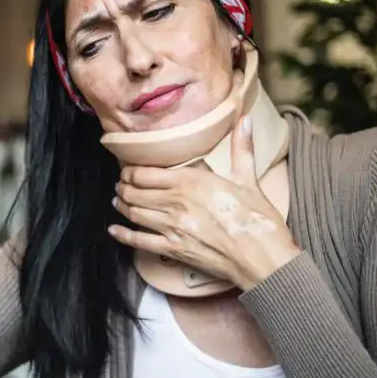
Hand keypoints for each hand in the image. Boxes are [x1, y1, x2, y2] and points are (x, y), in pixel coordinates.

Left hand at [108, 116, 300, 288]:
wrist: (262, 257)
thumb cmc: (257, 219)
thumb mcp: (249, 180)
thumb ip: (242, 148)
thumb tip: (246, 119)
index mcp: (191, 181)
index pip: (147, 173)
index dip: (132, 172)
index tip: (129, 170)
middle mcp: (176, 202)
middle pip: (136, 192)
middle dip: (124, 187)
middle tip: (120, 185)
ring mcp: (172, 228)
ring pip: (135, 214)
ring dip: (122, 206)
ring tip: (117, 200)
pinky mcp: (173, 250)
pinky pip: (139, 242)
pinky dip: (123, 235)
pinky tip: (114, 230)